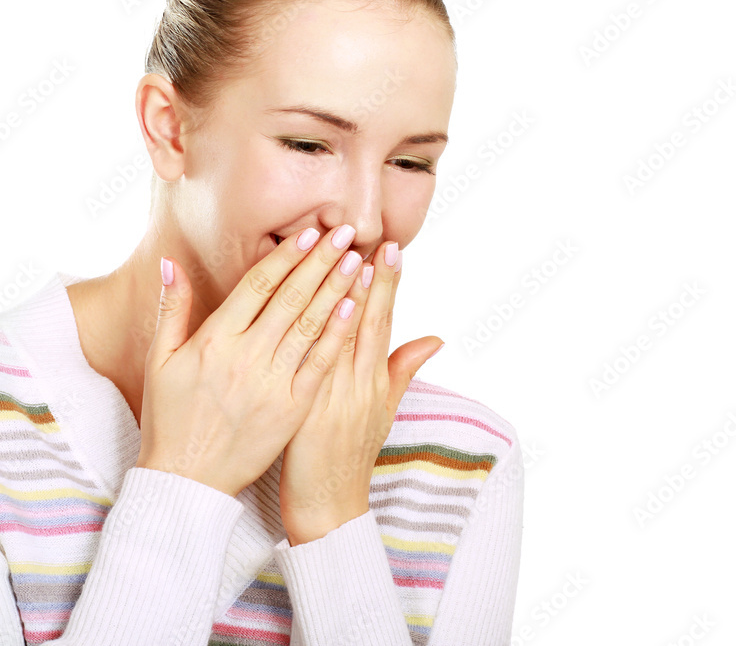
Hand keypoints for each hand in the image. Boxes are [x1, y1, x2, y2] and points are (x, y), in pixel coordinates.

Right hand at [135, 225, 365, 497]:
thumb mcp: (160, 360)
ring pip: (308, 327)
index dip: (285, 256)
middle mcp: (245, 357)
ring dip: (335, 290)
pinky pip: (318, 366)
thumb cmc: (169, 418)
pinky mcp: (290, 410)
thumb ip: (171, 309)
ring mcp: (270, 384)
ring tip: (356, 261)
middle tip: (345, 233)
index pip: (257, 286)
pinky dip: (335, 336)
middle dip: (319, 262)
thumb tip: (169, 263)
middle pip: (289, 299)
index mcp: (214, 341)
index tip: (308, 232)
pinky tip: (353, 311)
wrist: (185, 480)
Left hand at [278, 241, 443, 545]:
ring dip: (346, 299)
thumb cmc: (350, 456)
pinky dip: (322, 338)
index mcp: (375, 382)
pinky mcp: (309, 410)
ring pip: (342, 339)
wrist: (328, 506)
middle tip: (373, 238)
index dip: (388, 285)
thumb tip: (435, 337)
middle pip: (367, 323)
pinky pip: (315, 366)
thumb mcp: (384, 411)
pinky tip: (323, 311)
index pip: (384, 322)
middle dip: (372, 280)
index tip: (390, 248)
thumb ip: (403, 370)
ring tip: (349, 259)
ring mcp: (335, 396)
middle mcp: (359, 384)